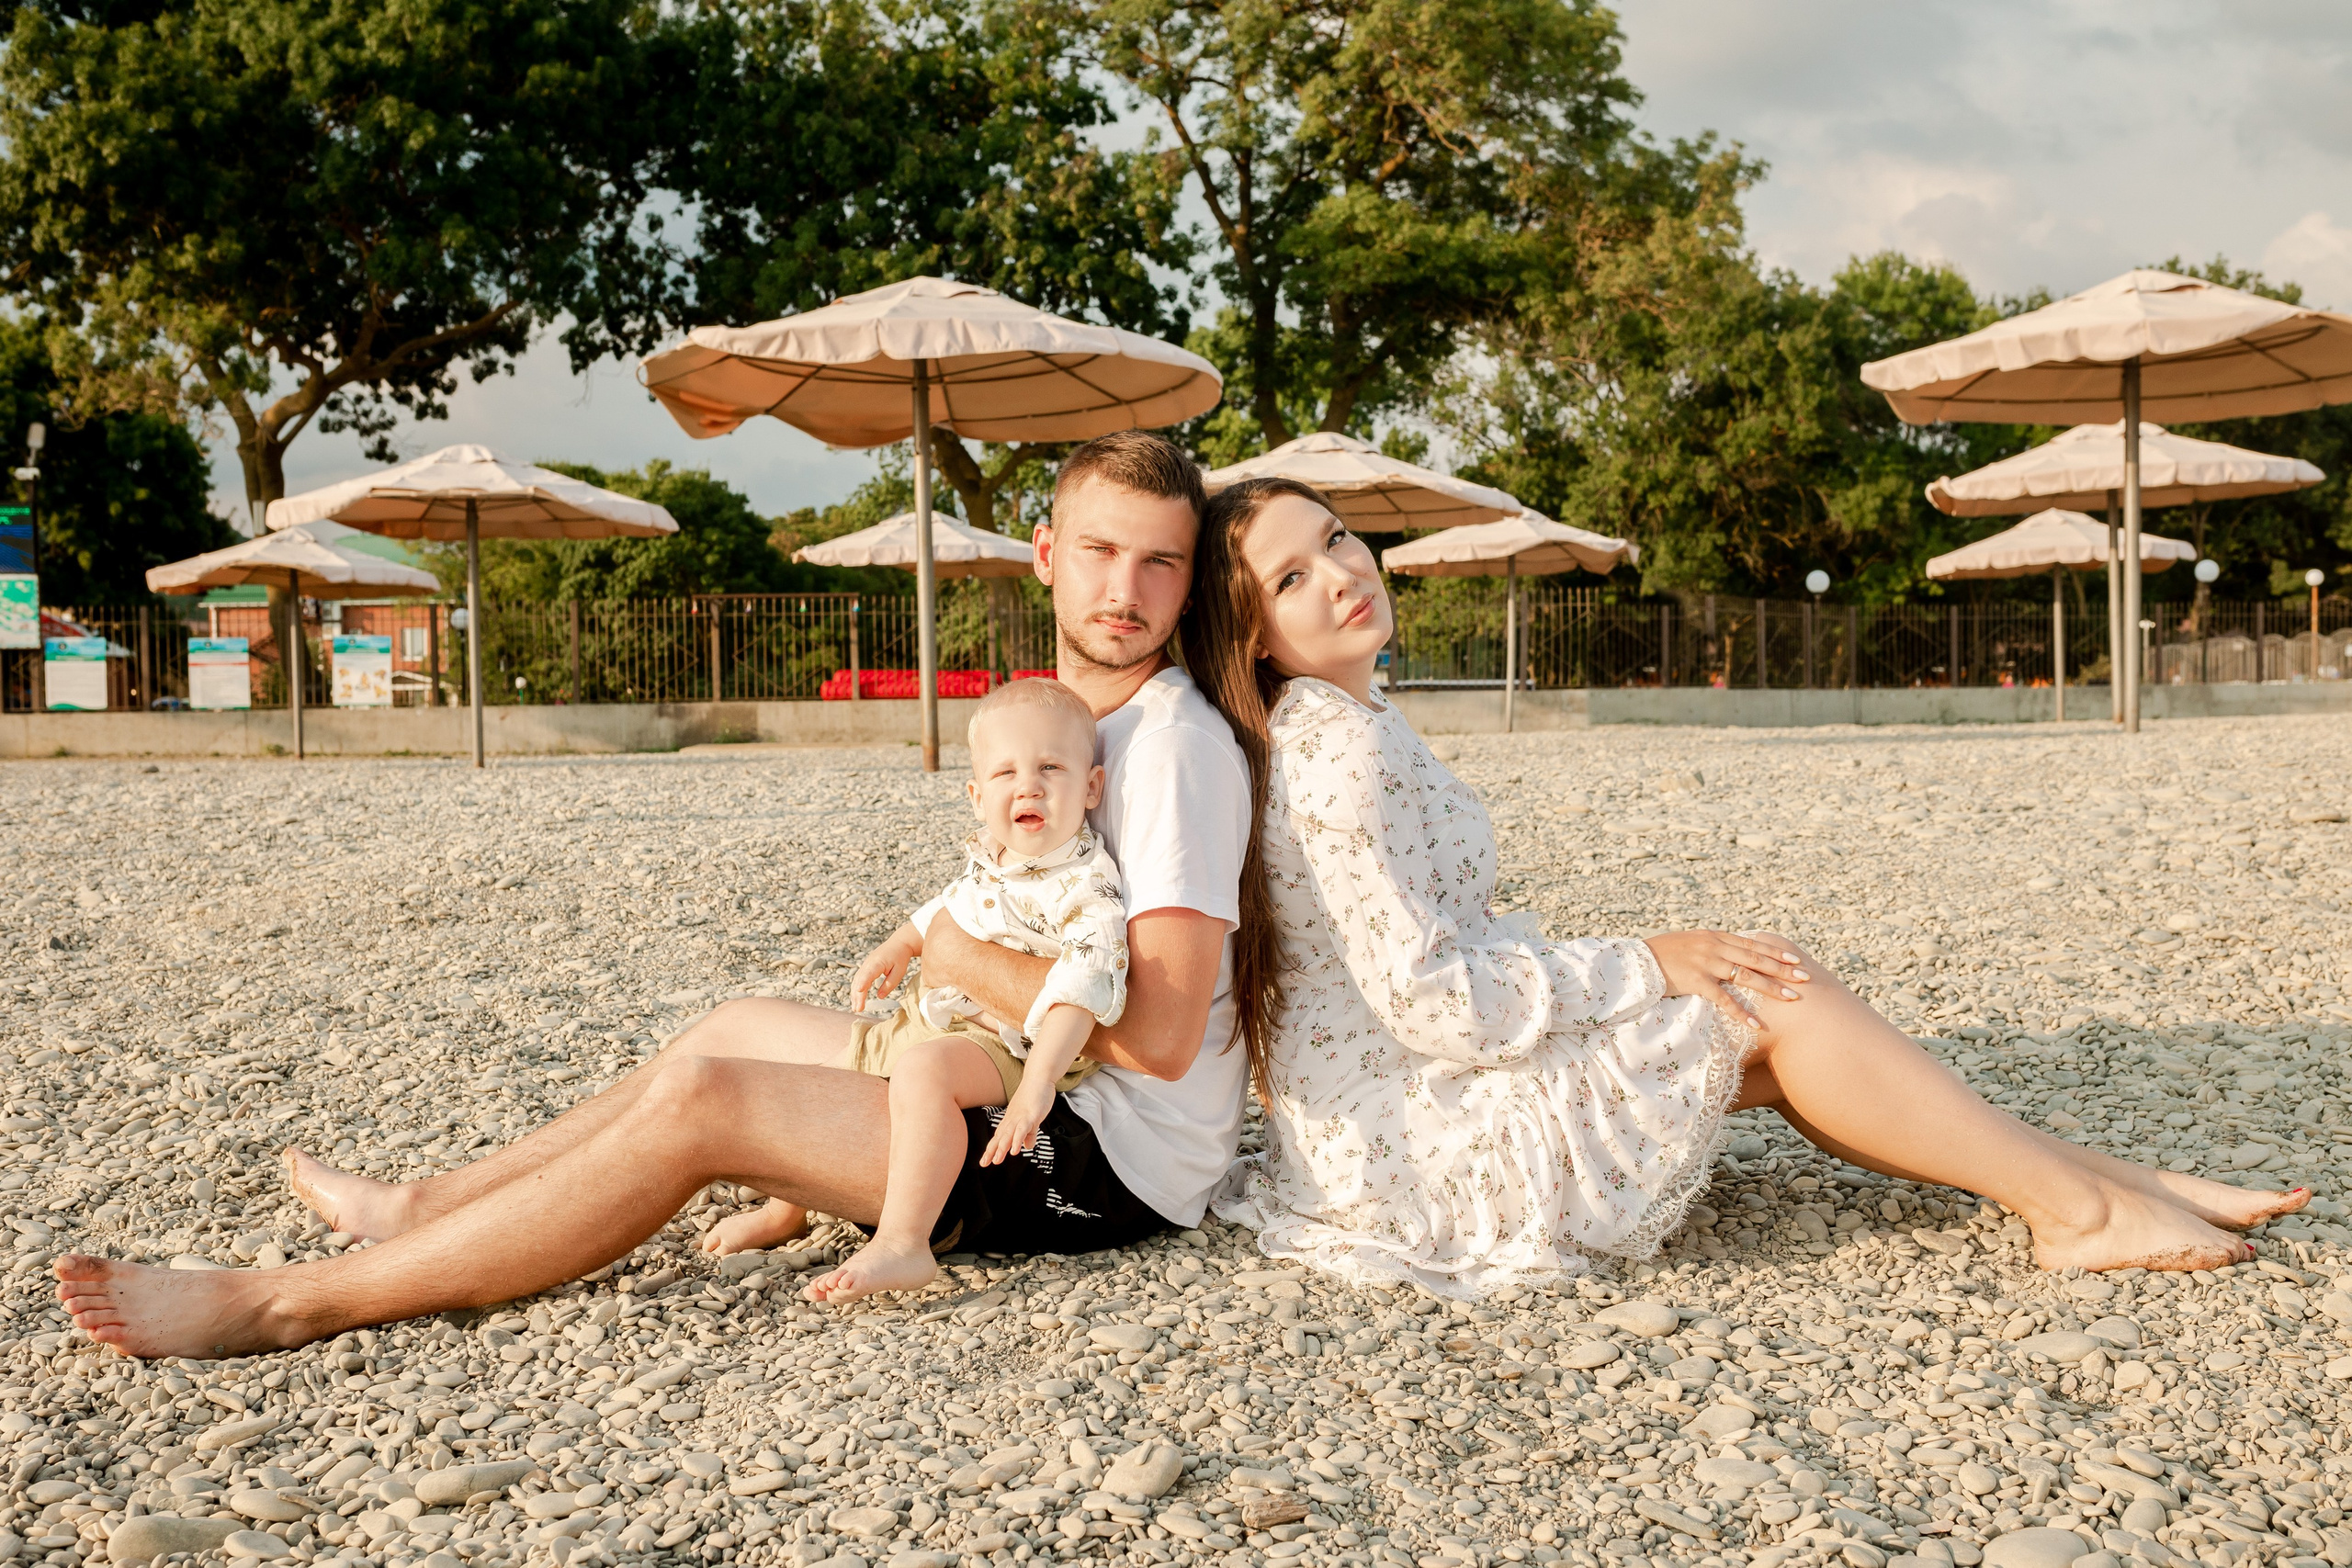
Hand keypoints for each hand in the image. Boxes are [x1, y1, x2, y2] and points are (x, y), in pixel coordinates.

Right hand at [851, 927, 920, 1011]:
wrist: (899, 943)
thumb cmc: (900, 957)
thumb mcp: (899, 971)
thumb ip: (889, 984)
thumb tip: (879, 996)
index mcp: (877, 963)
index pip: (868, 975)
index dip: (863, 983)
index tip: (859, 991)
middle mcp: (868, 963)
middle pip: (859, 981)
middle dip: (857, 996)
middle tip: (858, 1009)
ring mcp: (865, 965)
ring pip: (857, 981)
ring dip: (855, 994)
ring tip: (855, 1008)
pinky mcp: (866, 967)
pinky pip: (859, 979)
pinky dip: (857, 989)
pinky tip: (857, 999)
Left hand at [981, 1087, 1053, 1165]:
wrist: (1038, 1077)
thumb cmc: (1034, 1096)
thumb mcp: (1032, 1119)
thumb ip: (1029, 1133)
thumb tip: (1027, 1146)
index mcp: (1011, 1120)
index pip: (999, 1137)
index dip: (991, 1149)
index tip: (984, 1161)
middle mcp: (1012, 1119)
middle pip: (1000, 1137)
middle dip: (992, 1151)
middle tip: (984, 1163)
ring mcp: (1020, 1117)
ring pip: (1008, 1134)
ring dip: (1002, 1148)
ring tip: (997, 1160)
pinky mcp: (1030, 1115)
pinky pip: (1022, 1129)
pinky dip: (1017, 1140)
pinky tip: (1015, 1150)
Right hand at [1643, 930, 1810, 1028]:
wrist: (1636, 960)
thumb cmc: (1664, 954)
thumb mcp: (1692, 943)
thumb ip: (1713, 947)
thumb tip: (1733, 954)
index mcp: (1715, 937)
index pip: (1752, 944)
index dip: (1775, 953)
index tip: (1796, 960)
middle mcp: (1714, 947)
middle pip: (1756, 959)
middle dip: (1783, 969)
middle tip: (1805, 978)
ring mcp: (1705, 963)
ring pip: (1746, 976)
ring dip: (1772, 988)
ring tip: (1793, 998)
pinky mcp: (1695, 980)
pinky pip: (1724, 999)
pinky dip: (1742, 1012)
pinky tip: (1757, 1024)